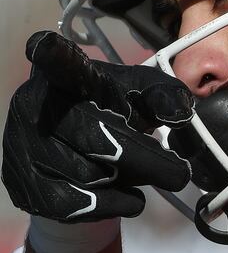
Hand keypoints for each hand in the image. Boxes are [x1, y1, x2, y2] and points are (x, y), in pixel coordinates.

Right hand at [2, 31, 193, 222]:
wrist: (79, 152)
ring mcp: (22, 145)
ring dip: (126, 181)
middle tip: (178, 174)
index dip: (53, 56)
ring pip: (89, 176)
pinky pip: (75, 205)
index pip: (61, 65)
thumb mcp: (143, 96)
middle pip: (98, 139)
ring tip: (135, 173)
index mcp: (69, 76)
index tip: (46, 46)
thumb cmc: (113, 111)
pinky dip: (111, 205)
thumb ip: (166, 97)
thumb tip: (181, 115)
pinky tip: (123, 196)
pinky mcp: (22, 183)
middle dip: (147, 160)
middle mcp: (36, 105)